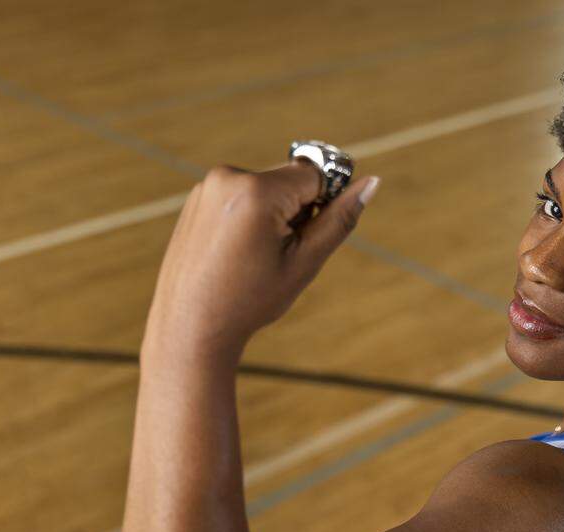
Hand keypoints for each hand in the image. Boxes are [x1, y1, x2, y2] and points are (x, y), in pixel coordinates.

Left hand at [142, 161, 379, 363]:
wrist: (190, 325)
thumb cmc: (250, 299)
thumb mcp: (304, 262)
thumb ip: (339, 220)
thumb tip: (372, 182)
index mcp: (257, 192)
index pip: (315, 174)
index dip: (322, 205)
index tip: (308, 238)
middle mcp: (228, 177)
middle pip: (290, 179)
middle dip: (297, 210)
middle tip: (279, 254)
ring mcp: (208, 185)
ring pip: (267, 188)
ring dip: (274, 214)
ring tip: (255, 257)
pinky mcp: (198, 197)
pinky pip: (241, 196)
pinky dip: (250, 217)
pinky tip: (237, 253)